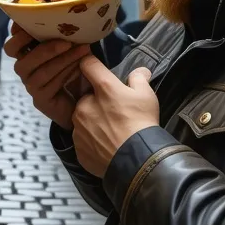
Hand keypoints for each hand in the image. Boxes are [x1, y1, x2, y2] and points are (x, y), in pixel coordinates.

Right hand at [4, 24, 91, 129]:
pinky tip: (79, 67)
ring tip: (81, 50)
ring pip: (39, 71)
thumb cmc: (76, 70)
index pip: (13, 44)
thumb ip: (64, 35)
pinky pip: (49, 85)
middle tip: (66, 41)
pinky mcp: (40, 100)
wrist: (85, 101)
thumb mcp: (70, 49)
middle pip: (20, 58)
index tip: (36, 22)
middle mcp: (25, 69)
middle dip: (43, 48)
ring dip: (61, 59)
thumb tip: (70, 15)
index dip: (18, 32)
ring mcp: (30, 85)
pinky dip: (65, 73)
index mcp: (28, 54)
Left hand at [71, 58, 160, 176]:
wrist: (137, 160)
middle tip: (112, 111)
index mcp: (102, 89)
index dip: (91, 64)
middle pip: (85, 96)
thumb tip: (140, 71)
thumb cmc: (142, 123)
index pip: (88, 65)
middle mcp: (85, 105)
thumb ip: (139, 78)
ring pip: (82, 117)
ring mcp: (79, 127)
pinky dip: (91, 139)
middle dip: (96, 101)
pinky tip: (105, 144)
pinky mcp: (78, 146)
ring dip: (91, 120)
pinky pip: (82, 138)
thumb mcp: (147, 96)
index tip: (95, 68)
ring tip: (110, 130)